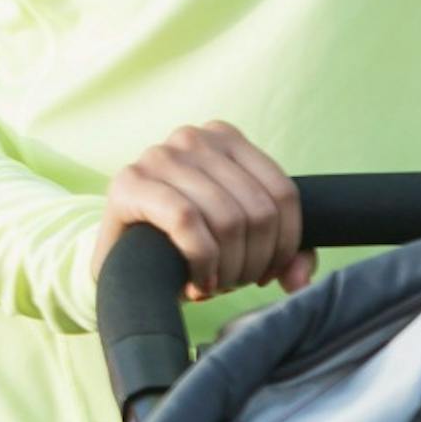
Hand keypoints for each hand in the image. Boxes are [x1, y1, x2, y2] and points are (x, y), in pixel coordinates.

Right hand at [105, 122, 313, 298]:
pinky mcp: (129, 183)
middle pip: (258, 210)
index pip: (283, 192)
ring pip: (227, 218)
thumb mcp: (240, 241)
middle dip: (254, 261)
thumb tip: (300, 280)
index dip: (287, 243)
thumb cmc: (184, 247)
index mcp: (225, 138)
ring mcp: (158, 156)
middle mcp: (192, 137)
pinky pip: (187, 221)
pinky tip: (197, 282)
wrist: (120, 262)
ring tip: (215, 284)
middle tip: (235, 284)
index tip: (269, 273)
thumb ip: (282, 253)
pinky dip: (201, 260)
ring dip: (229, 267)